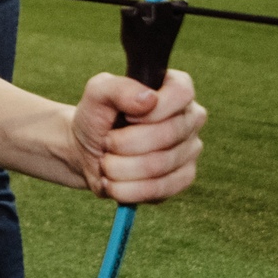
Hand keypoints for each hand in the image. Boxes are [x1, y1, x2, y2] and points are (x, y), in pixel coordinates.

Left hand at [69, 69, 204, 203]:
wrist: (87, 152)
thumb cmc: (97, 117)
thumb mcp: (97, 93)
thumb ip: (119, 88)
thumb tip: (149, 100)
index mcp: (176, 88)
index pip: (180, 94)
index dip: (151, 110)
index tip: (126, 116)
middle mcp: (190, 118)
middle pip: (167, 134)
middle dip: (125, 143)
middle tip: (107, 142)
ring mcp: (190, 149)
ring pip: (159, 165)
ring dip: (120, 168)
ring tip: (106, 163)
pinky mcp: (183, 178)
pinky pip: (160, 189)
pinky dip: (128, 189)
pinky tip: (112, 183)